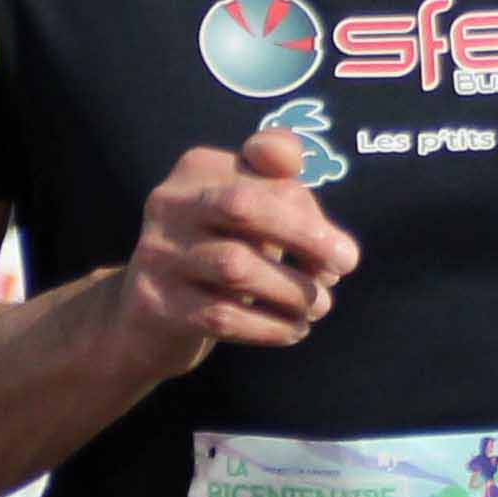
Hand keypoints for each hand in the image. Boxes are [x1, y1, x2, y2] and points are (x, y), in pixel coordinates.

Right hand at [116, 124, 356, 368]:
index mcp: (199, 169)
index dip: (309, 203)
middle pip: (243, 206)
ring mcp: (157, 253)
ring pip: (235, 266)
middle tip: (346, 266)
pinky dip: (271, 326)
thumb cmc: (223, 253)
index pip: (265, 166)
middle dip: (306, 237)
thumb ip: (290, 197)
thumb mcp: (256, 216)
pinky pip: (222, 315)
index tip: (340, 245)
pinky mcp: (155, 303)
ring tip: (319, 306)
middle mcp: (170, 203)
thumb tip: (327, 224)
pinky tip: (294, 329)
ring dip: (293, 291)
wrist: (151, 317)